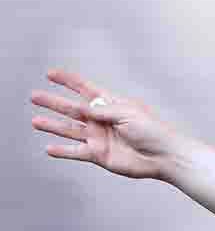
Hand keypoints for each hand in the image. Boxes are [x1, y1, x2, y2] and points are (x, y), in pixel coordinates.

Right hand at [30, 69, 184, 179]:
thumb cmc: (153, 131)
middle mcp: (102, 120)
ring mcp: (100, 137)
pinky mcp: (100, 155)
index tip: (51, 74)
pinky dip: (63, 151)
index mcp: (111, 105)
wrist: (163, 156)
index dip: (69, 81)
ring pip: (70, 130)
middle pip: (72, 109)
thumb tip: (83, 108)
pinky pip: (76, 152)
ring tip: (35, 121)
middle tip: (34, 96)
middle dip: (53, 102)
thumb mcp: (128, 113)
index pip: (86, 89)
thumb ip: (103, 110)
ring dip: (52, 125)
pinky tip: (49, 148)